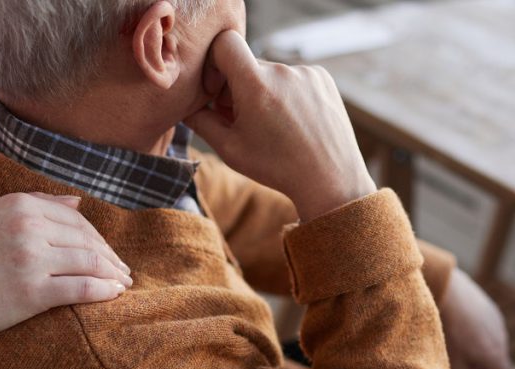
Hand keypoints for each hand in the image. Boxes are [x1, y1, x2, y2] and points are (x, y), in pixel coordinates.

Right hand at [0, 192, 132, 336]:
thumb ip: (36, 203)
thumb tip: (77, 201)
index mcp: (21, 206)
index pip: (75, 218)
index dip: (97, 236)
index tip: (107, 250)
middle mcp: (29, 229)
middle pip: (86, 240)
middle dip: (109, 256)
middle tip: (122, 268)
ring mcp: (31, 260)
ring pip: (89, 262)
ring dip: (112, 273)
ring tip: (122, 282)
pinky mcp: (31, 293)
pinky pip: (80, 288)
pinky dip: (103, 290)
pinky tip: (114, 293)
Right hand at [186, 31, 375, 221]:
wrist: (330, 179)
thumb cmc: (276, 167)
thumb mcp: (229, 148)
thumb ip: (200, 120)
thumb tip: (184, 104)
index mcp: (256, 85)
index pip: (224, 43)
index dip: (214, 62)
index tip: (218, 90)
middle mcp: (282, 71)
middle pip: (247, 64)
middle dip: (238, 86)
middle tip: (241, 119)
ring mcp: (306, 72)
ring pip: (270, 73)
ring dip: (263, 92)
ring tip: (272, 126)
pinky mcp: (322, 77)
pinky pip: (293, 77)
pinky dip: (286, 93)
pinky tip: (293, 122)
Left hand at [439, 270, 511, 368]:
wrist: (445, 291)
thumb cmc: (447, 331)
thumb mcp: (454, 363)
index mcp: (495, 354)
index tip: (471, 368)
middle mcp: (501, 337)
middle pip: (498, 354)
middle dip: (483, 356)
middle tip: (461, 351)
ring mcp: (497, 320)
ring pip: (492, 337)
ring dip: (479, 339)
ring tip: (456, 332)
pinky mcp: (489, 305)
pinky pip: (486, 322)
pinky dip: (476, 324)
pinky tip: (458, 318)